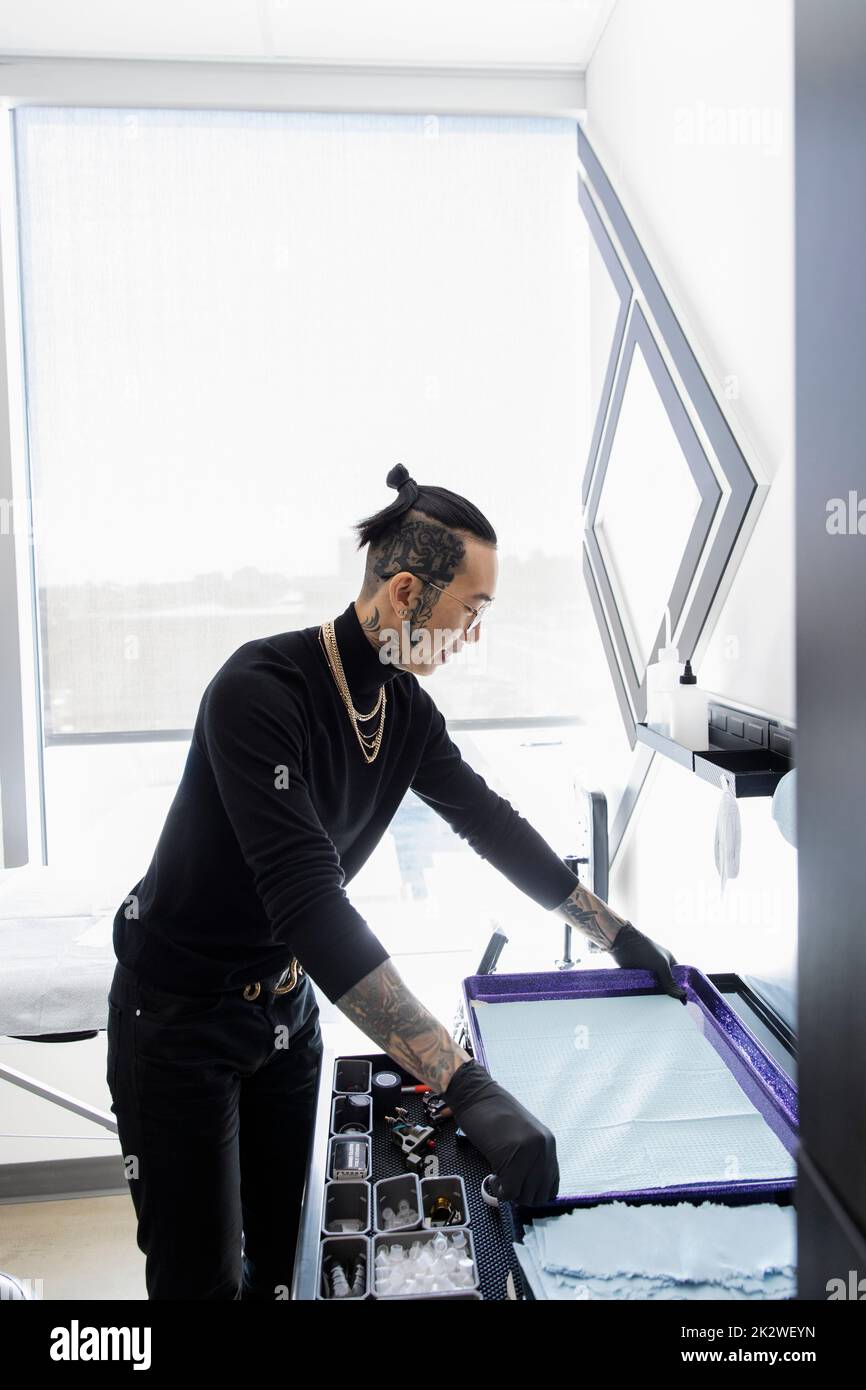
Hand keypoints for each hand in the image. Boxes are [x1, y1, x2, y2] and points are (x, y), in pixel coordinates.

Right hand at [442, 1059, 559, 1205]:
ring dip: (510, 1193)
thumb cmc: (494, 1113)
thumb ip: (531, 1157)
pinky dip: (499, 1190)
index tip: (519, 1188)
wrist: (476, 1095)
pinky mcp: (510, 1157)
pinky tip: (492, 1177)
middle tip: (506, 1183)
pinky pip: (509, 1191)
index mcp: (548, 1142)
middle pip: (539, 1195)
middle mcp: (543, 1149)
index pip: (552, 1186)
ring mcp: (528, 1153)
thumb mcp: (522, 1134)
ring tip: (498, 1178)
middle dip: (521, 1195)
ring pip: (524, 1196)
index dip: (533, 1192)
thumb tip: (528, 1186)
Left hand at [609, 920, 687, 1001]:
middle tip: (669, 1005)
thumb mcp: (661, 965)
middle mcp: (659, 966)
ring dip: (655, 994)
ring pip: (655, 986)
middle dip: (667, 993)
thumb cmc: (644, 950)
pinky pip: (644, 986)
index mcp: (669, 961)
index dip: (681, 987)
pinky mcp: (638, 976)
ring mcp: (648, 971)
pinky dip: (645, 992)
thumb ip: (670, 981)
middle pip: (666, 984)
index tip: (682, 1001)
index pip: (679, 977)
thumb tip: (682, 996)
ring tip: (658, 1006)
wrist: (621, 944)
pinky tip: (646, 1001)